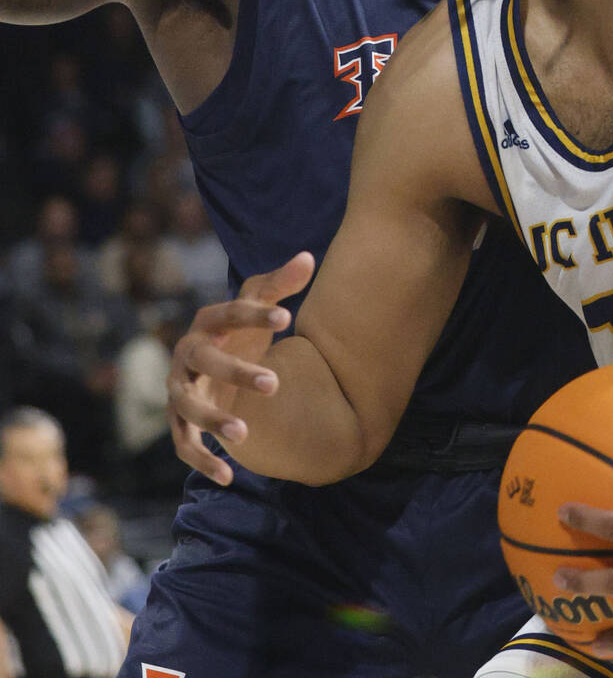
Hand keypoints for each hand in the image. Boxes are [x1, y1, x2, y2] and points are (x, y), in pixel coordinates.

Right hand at [167, 252, 312, 484]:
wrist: (215, 363)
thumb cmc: (242, 330)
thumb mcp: (259, 304)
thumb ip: (281, 284)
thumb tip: (308, 258)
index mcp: (207, 322)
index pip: (229, 314)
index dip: (256, 315)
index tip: (288, 319)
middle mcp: (187, 355)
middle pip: (205, 362)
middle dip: (236, 372)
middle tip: (274, 383)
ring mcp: (179, 390)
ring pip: (187, 407)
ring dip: (212, 420)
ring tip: (245, 435)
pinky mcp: (179, 421)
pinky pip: (183, 444)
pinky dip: (202, 461)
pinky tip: (229, 477)